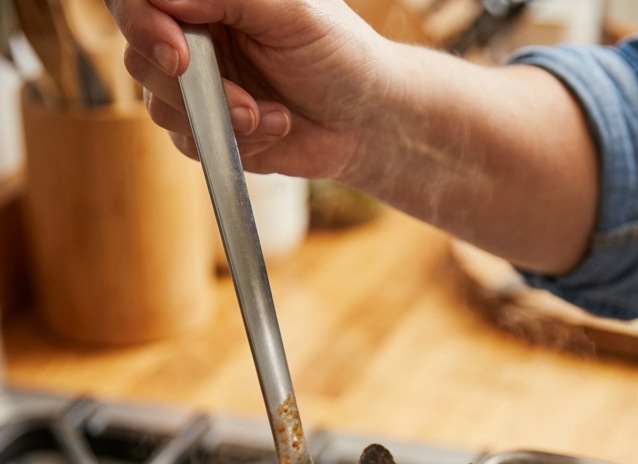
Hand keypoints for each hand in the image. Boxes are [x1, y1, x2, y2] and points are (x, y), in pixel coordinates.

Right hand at [109, 0, 386, 178]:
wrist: (365, 122)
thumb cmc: (339, 54)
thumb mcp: (291, 12)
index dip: (143, 23)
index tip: (178, 55)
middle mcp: (193, 32)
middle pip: (141, 56)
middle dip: (189, 88)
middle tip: (242, 104)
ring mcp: (197, 84)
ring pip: (160, 106)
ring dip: (222, 121)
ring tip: (272, 115)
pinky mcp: (208, 129)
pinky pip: (189, 143)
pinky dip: (235, 144)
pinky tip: (273, 129)